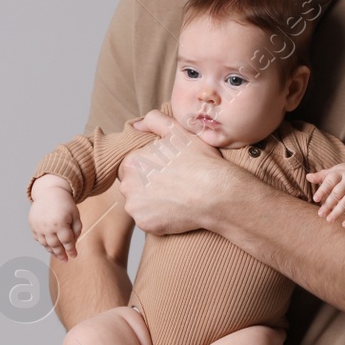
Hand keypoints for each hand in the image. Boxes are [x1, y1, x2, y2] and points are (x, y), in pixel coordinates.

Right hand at [27, 177, 80, 260]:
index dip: (71, 250)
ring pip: (45, 244)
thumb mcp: (75, 214)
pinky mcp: (32, 224)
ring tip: (58, 255)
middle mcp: (48, 226)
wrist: (49, 192)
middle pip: (55, 245)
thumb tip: (73, 244)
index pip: (67, 242)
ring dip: (51, 251)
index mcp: (60, 223)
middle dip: (61, 254)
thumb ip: (76, 230)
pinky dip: (43, 243)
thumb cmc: (65, 204)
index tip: (74, 256)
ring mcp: (38, 226)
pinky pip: (37, 238)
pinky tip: (49, 245)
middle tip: (65, 260)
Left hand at [121, 109, 232, 234]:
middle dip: (147, 184)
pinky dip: (158, 217)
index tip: (165, 169)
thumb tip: (137, 125)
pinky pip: (148, 220)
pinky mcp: (146, 224)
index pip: (131, 165)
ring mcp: (135, 207)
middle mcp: (127, 185)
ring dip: (151, 202)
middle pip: (133, 185)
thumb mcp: (179, 131)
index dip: (148, 166)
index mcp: (131, 162)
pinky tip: (175, 210)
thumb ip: (154, 121)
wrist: (216, 193)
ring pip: (139, 204)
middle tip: (171, 183)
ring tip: (174, 197)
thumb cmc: (199, 161)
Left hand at [307, 162, 344, 226]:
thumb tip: (308, 177)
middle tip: (320, 214)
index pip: (330, 181)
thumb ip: (322, 176)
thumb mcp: (336, 171)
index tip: (315, 199)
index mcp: (341, 173)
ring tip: (329, 220)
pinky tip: (344, 225)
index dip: (323, 190)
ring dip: (338, 212)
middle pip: (338, 193)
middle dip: (329, 204)